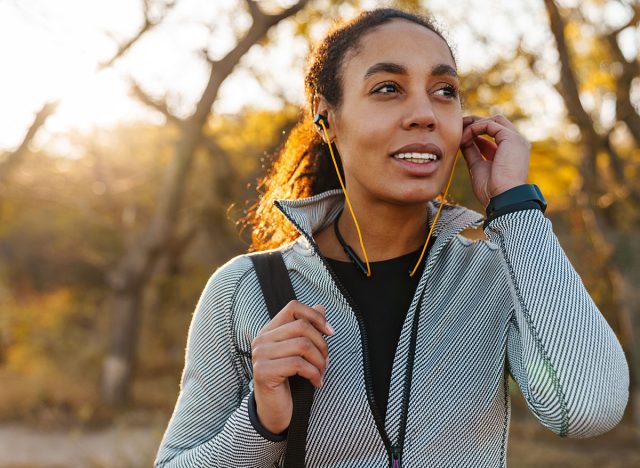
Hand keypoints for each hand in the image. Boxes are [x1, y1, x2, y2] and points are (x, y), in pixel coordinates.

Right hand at [251, 300, 333, 433]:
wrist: (274, 412)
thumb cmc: (289, 381)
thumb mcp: (300, 352)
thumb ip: (308, 329)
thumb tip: (321, 307)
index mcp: (270, 330)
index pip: (293, 307)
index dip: (315, 316)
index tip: (330, 332)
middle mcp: (262, 339)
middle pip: (301, 326)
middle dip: (322, 344)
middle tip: (326, 362)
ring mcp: (260, 354)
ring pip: (302, 345)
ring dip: (319, 361)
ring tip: (322, 373)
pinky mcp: (263, 371)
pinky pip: (298, 364)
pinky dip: (314, 374)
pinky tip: (317, 383)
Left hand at [460, 115, 530, 207]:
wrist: (503, 199)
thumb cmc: (491, 191)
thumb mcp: (477, 167)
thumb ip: (472, 152)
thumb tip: (462, 141)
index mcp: (510, 151)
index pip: (493, 134)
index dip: (475, 133)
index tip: (459, 138)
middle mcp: (516, 143)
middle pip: (495, 123)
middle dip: (475, 123)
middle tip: (458, 127)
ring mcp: (516, 140)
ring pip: (494, 121)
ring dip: (474, 124)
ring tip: (460, 134)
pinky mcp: (511, 138)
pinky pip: (490, 124)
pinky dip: (475, 128)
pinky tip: (465, 138)